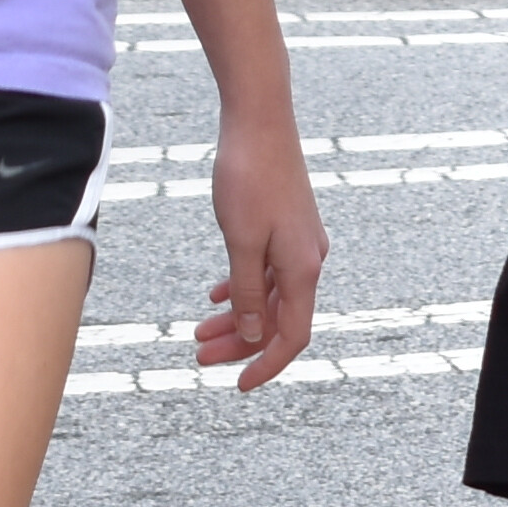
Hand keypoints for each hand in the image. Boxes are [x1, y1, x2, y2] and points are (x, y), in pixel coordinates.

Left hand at [192, 110, 326, 388]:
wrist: (260, 120)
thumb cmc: (249, 177)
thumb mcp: (241, 241)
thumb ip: (247, 291)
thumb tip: (251, 333)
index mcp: (302, 268)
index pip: (291, 336)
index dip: (266, 365)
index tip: (239, 385)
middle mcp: (308, 260)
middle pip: (277, 319)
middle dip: (239, 344)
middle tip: (199, 357)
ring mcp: (298, 243)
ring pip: (268, 296)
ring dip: (236, 317)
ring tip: (199, 332)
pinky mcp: (286, 226)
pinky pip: (267, 271)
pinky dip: (243, 288)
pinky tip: (217, 294)